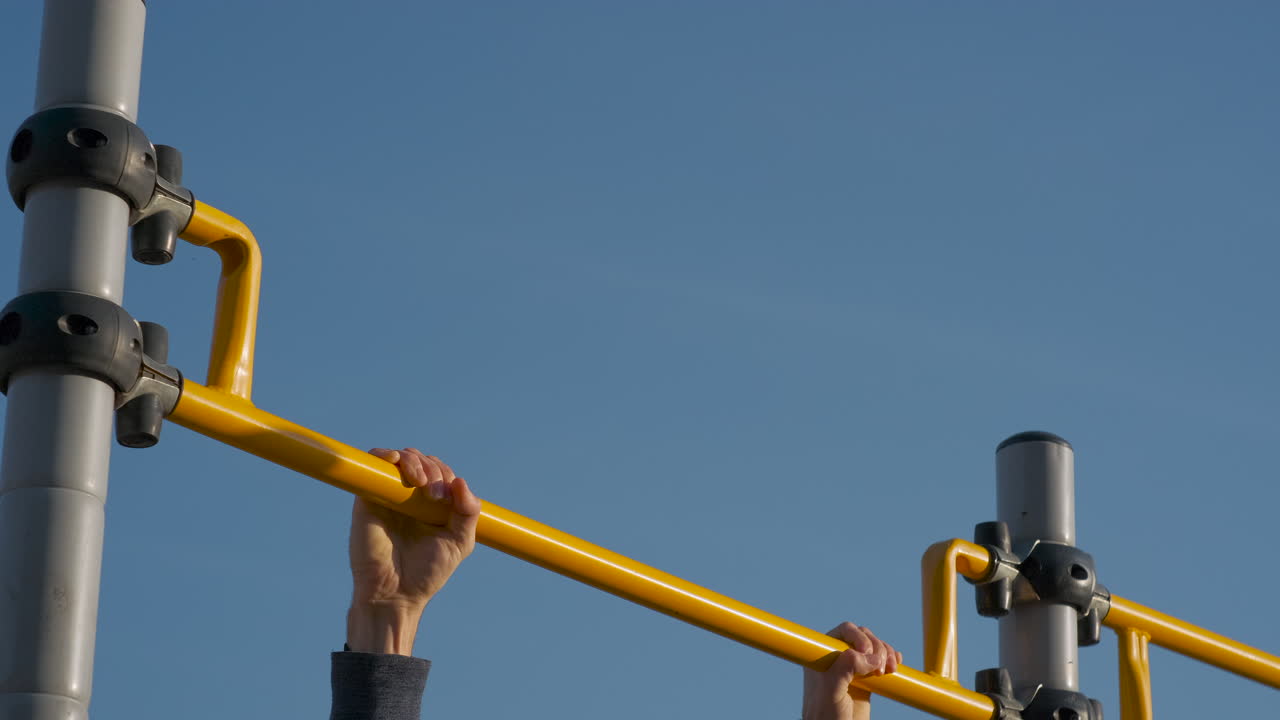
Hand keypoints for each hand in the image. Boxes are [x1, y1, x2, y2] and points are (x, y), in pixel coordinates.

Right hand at [345, 448, 480, 654]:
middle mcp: (409, 496)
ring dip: (415, 461)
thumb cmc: (427, 572)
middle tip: (435, 495)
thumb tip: (461, 481)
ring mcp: (388, 495)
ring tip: (422, 482)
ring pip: (401, 457)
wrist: (396, 594)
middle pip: (422, 460)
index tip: (447, 499)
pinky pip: (373, 462)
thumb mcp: (460, 542)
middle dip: (434, 469)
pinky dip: (386, 455)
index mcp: (431, 503)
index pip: (441, 471)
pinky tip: (399, 465)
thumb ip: (467, 513)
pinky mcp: (367, 497)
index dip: (446, 475)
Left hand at [802, 622, 901, 719]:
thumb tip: (871, 655)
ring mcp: (854, 667)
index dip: (858, 636)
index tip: (866, 652)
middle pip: (864, 637)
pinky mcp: (868, 678)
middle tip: (881, 669)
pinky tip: (897, 664)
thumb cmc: (826, 716)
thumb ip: (845, 667)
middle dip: (877, 647)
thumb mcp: (831, 690)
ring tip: (891, 670)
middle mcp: (839, 657)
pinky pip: (883, 661)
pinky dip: (892, 659)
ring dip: (887, 654)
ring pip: (876, 647)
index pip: (844, 631)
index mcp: (825, 655)